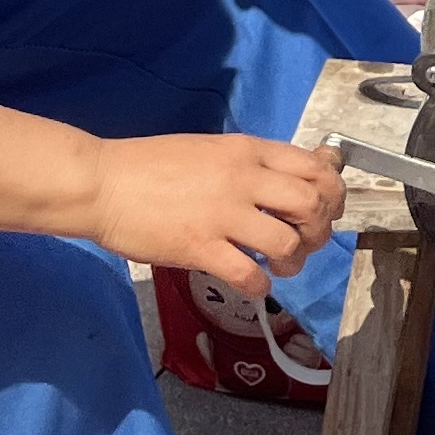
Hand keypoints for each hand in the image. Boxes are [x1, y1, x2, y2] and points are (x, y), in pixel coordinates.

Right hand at [85, 132, 346, 297]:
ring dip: (294, 260)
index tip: (327, 209)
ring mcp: (222, 213)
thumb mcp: (210, 149)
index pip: (314, 166)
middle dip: (320, 229)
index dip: (333, 192)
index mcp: (246, 150)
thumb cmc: (149, 166)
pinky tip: (252, 283)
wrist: (102, 183)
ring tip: (281, 266)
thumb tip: (287, 182)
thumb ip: (249, 164)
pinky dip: (260, 285)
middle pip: (312, 203)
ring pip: (287, 241)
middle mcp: (243, 178)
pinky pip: (249, 273)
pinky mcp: (200, 247)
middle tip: (307, 242)